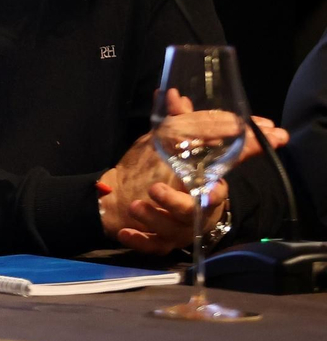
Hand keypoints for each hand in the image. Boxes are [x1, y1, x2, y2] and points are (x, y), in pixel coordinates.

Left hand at [101, 94, 288, 254]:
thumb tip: (175, 94)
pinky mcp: (157, 242)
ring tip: (135, 205)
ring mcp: (177, 229)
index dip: (216, 189)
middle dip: (176, 203)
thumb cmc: (155, 168)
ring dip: (153, 217)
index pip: (218, 190)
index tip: (209, 188)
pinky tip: (125, 231)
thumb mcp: (166, 143)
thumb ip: (178, 123)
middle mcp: (195, 212)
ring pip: (171, 230)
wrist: (121, 194)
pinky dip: (139, 239)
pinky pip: (151, 246)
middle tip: (155, 189)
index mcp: (204, 188)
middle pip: (196, 214)